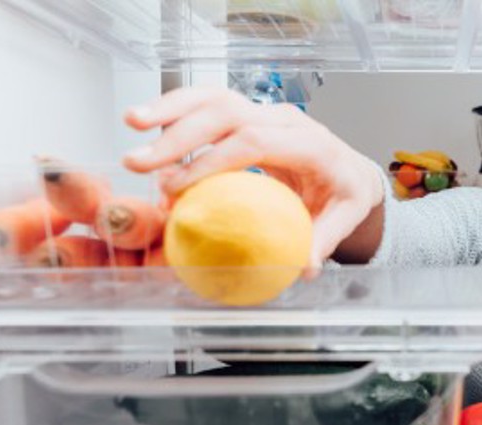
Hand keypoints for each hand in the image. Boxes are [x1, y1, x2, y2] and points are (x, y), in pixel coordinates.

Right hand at [123, 87, 384, 269]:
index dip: (213, 161)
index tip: (177, 186)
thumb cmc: (344, 195)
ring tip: (132, 122)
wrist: (350, 170)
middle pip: (228, 113)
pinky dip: (177, 108)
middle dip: (180, 134)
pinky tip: (146, 121)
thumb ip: (323, 241)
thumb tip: (304, 269)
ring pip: (214, 98)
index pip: (255, 142)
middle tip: (141, 162)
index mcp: (311, 144)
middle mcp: (286, 120)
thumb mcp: (344, 218)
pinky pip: (210, 103)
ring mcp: (265, 112)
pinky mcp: (249, 114)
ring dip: (170, 109)